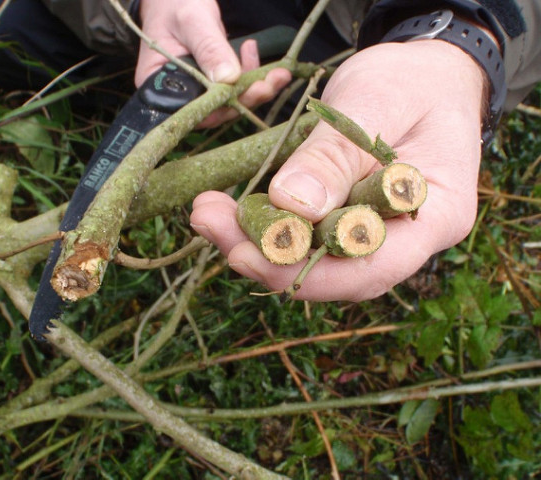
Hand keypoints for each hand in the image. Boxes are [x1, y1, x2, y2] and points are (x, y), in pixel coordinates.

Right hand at [137, 0, 290, 126]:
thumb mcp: (192, 20)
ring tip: (278, 72)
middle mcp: (176, 94)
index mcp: (157, 86)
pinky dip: (249, 73)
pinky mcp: (209, 80)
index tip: (250, 93)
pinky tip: (251, 50)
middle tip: (274, 81)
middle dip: (248, 97)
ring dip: (256, 87)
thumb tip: (229, 80)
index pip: (192, 110)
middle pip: (214, 110)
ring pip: (228, 100)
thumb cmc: (173, 1)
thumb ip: (209, 48)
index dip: (223, 107)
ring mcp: (194, 89)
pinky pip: (232, 86)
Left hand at [191, 40, 486, 300]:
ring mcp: (375, 235)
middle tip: (207, 219)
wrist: (421, 73)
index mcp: (436, 215)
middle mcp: (405, 239)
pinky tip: (228, 210)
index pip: (371, 268)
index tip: (244, 253)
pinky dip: (265, 226)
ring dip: (256, 241)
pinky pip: (306, 236)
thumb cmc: (411, 80)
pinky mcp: (345, 222)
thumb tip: (291, 205)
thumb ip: (336, 156)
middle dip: (265, 255)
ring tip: (207, 212)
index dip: (304, 272)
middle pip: (334, 271)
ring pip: (313, 258)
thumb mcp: (375, 102)